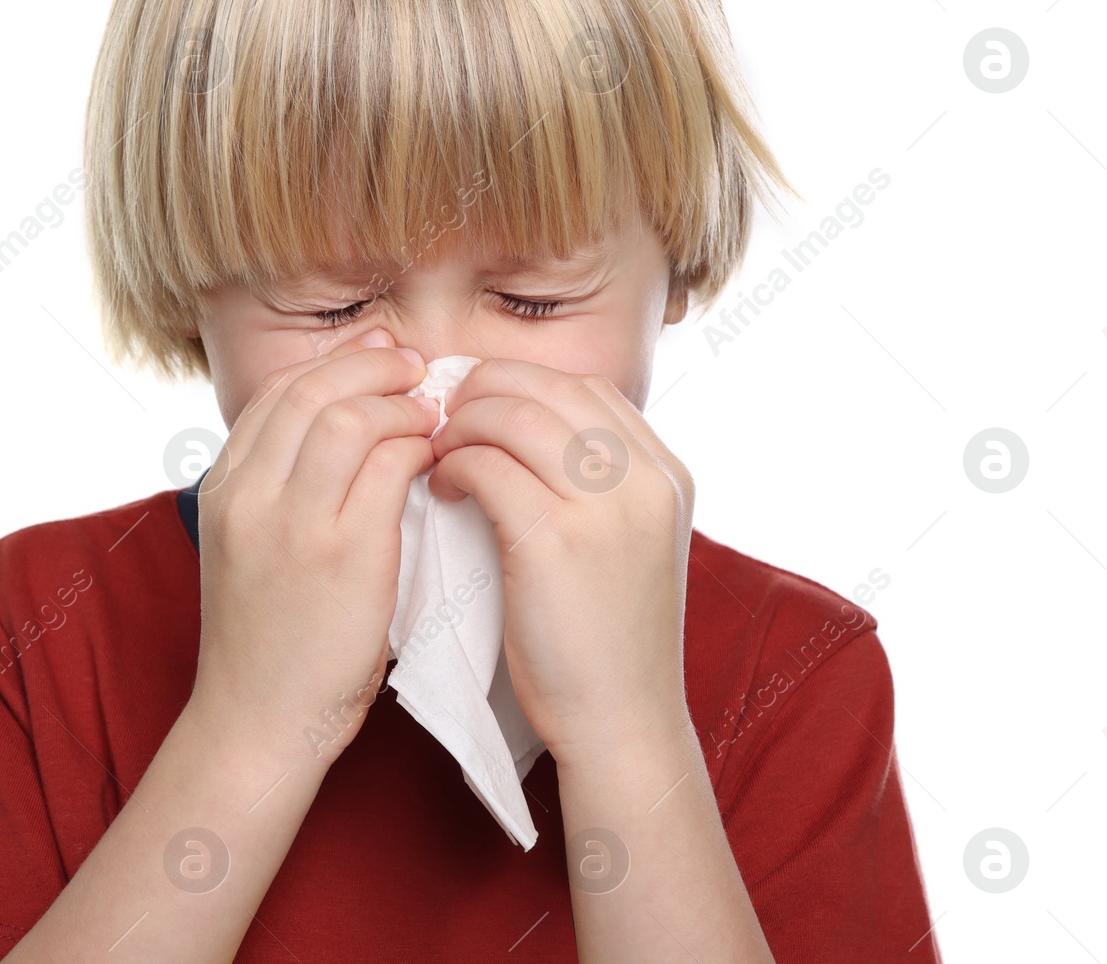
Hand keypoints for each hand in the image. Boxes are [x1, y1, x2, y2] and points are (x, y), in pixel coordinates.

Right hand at [187, 328, 439, 769]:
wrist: (258, 722)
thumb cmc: (267, 638)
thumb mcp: (246, 546)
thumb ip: (276, 485)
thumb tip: (337, 421)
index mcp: (223, 488)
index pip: (278, 391)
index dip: (335, 362)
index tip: (378, 356)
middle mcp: (249, 495)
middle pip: (314, 389)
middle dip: (373, 367)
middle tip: (416, 370)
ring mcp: (294, 524)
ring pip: (351, 416)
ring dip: (402, 404)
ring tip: (431, 414)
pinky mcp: (344, 556)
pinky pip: (389, 466)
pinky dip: (419, 448)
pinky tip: (435, 458)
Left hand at [426, 358, 696, 766]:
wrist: (623, 724)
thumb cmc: (610, 639)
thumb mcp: (631, 543)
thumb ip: (601, 483)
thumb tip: (528, 427)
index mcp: (667, 473)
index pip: (586, 385)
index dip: (523, 382)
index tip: (481, 405)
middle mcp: (646, 478)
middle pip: (548, 386)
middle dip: (483, 390)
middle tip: (444, 418)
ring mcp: (606, 508)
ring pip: (514, 414)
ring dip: (462, 425)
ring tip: (439, 453)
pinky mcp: (557, 542)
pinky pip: (488, 466)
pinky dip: (454, 465)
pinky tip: (444, 488)